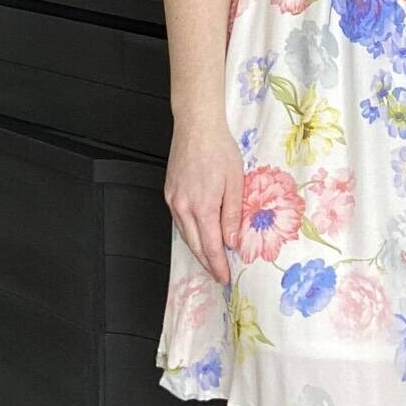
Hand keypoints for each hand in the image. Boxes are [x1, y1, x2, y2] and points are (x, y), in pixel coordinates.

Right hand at [164, 112, 243, 285]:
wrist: (196, 127)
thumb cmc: (220, 149)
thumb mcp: (235, 182)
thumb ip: (233, 214)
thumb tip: (232, 242)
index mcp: (203, 206)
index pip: (211, 246)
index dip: (218, 265)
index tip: (224, 278)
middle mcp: (183, 207)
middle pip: (195, 245)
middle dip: (207, 264)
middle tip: (218, 276)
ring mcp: (173, 200)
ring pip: (185, 235)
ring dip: (197, 251)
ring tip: (210, 261)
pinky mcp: (169, 193)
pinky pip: (179, 221)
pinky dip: (189, 233)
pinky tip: (198, 236)